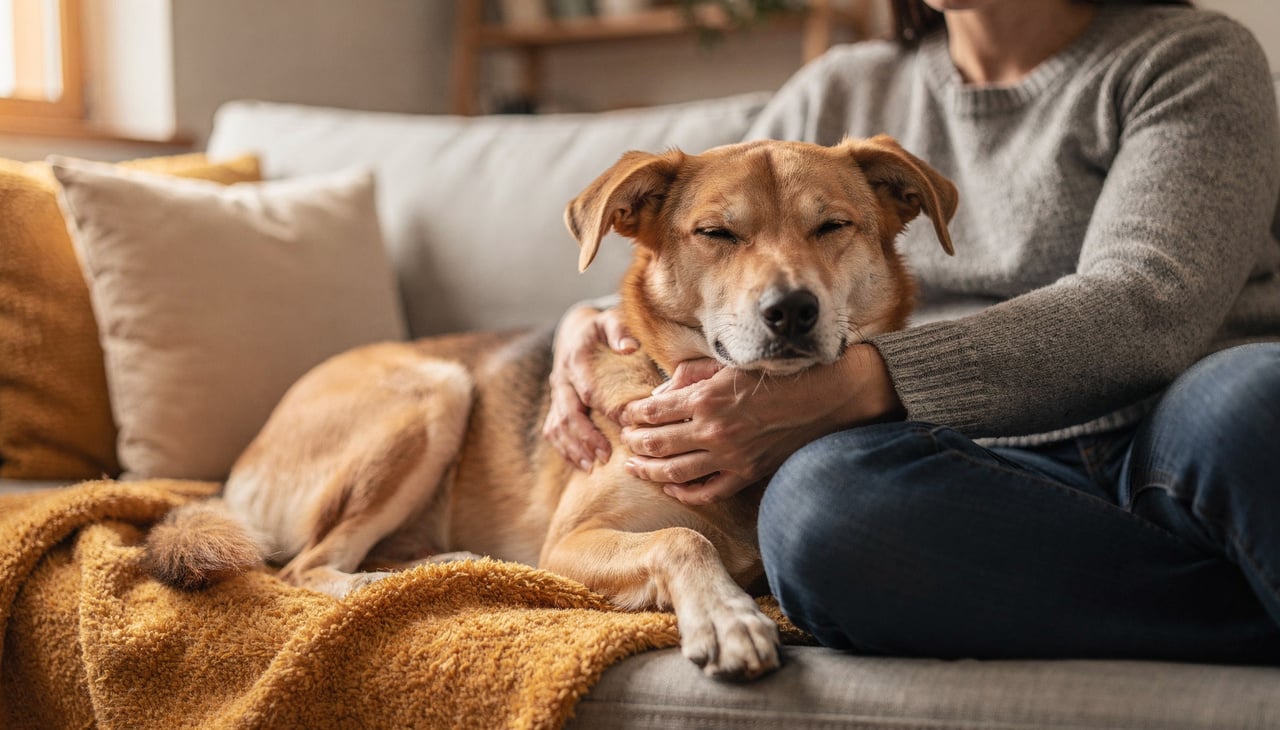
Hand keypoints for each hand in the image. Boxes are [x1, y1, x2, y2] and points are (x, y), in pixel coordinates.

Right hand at [543, 304, 637, 469]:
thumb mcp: (613, 320)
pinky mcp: (556, 405)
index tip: (625, 423)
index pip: (589, 389)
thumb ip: (620, 330)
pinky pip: (553, 430)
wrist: (577, 331)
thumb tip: (630, 346)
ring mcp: (557, 394)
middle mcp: (562, 378)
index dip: (605, 408)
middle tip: (605, 455)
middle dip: (585, 435)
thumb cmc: (603, 329)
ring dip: (572, 447)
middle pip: (567, 412)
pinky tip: (581, 464)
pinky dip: (565, 449)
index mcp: (576, 358)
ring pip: (556, 425)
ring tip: (591, 466)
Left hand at [619, 345, 903, 504]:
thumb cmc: (779, 374)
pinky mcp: (747, 474)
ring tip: (634, 465)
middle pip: (657, 443)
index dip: (633, 415)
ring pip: (674, 472)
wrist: (827, 397)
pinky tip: (670, 486)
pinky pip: (707, 492)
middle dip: (634, 442)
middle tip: (624, 441)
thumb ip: (691, 378)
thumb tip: (659, 396)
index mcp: (707, 399)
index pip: (653, 411)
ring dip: (648, 469)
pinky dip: (683, 492)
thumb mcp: (730, 365)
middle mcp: (714, 431)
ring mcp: (730, 457)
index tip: (625, 415)